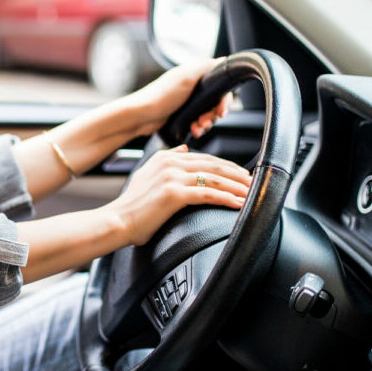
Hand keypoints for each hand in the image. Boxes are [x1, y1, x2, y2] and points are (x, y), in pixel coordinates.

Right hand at [106, 145, 251, 246]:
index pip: (205, 158)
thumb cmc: (132, 205)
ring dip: (237, 186)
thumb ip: (166, 159)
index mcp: (166, 158)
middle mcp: (171, 163)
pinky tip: (238, 203)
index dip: (226, 165)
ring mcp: (172, 177)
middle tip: (253, 182)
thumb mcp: (146, 174)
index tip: (241, 174)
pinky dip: (226, 198)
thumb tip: (184, 150)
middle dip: (237, 174)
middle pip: (214, 166)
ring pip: (214, 178)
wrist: (118, 220)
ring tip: (251, 193)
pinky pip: (208, 193)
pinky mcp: (174, 194)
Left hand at [113, 59, 231, 137]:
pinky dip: (198, 127)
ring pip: (207, 113)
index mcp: (194, 75)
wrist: (141, 116)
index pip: (219, 85)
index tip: (221, 111)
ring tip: (197, 128)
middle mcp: (192, 87)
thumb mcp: (185, 77)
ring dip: (206, 123)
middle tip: (205, 121)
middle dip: (213, 114)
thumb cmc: (161, 96)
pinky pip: (197, 122)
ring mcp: (187, 102)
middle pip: (215, 102)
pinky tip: (194, 131)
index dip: (223, 99)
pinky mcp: (182, 115)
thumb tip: (223, 60)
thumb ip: (206, 67)